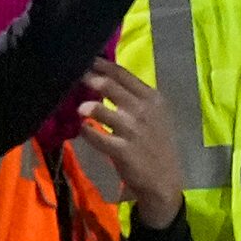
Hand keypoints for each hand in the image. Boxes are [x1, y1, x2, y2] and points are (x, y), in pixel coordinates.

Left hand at [78, 60, 182, 226]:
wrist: (164, 180)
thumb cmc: (155, 144)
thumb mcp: (154, 115)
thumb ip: (134, 96)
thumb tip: (105, 76)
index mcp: (153, 99)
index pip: (123, 74)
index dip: (101, 65)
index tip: (86, 59)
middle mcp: (143, 111)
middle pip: (108, 86)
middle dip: (89, 79)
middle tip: (76, 76)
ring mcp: (133, 130)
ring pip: (99, 109)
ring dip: (86, 107)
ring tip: (80, 109)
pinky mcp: (122, 150)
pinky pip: (95, 136)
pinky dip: (86, 132)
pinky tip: (83, 131)